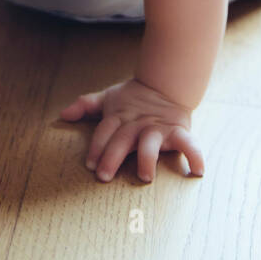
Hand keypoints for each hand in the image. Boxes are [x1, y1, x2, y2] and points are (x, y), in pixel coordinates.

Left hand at [59, 77, 203, 183]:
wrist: (167, 83)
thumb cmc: (133, 98)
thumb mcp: (109, 99)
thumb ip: (87, 106)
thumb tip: (63, 114)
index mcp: (120, 117)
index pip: (104, 131)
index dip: (97, 147)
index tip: (90, 164)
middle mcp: (137, 124)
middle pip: (122, 139)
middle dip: (112, 156)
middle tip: (104, 176)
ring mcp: (158, 128)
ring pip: (151, 143)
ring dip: (147, 158)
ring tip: (144, 176)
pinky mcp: (178, 131)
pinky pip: (189, 143)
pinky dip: (195, 155)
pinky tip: (197, 171)